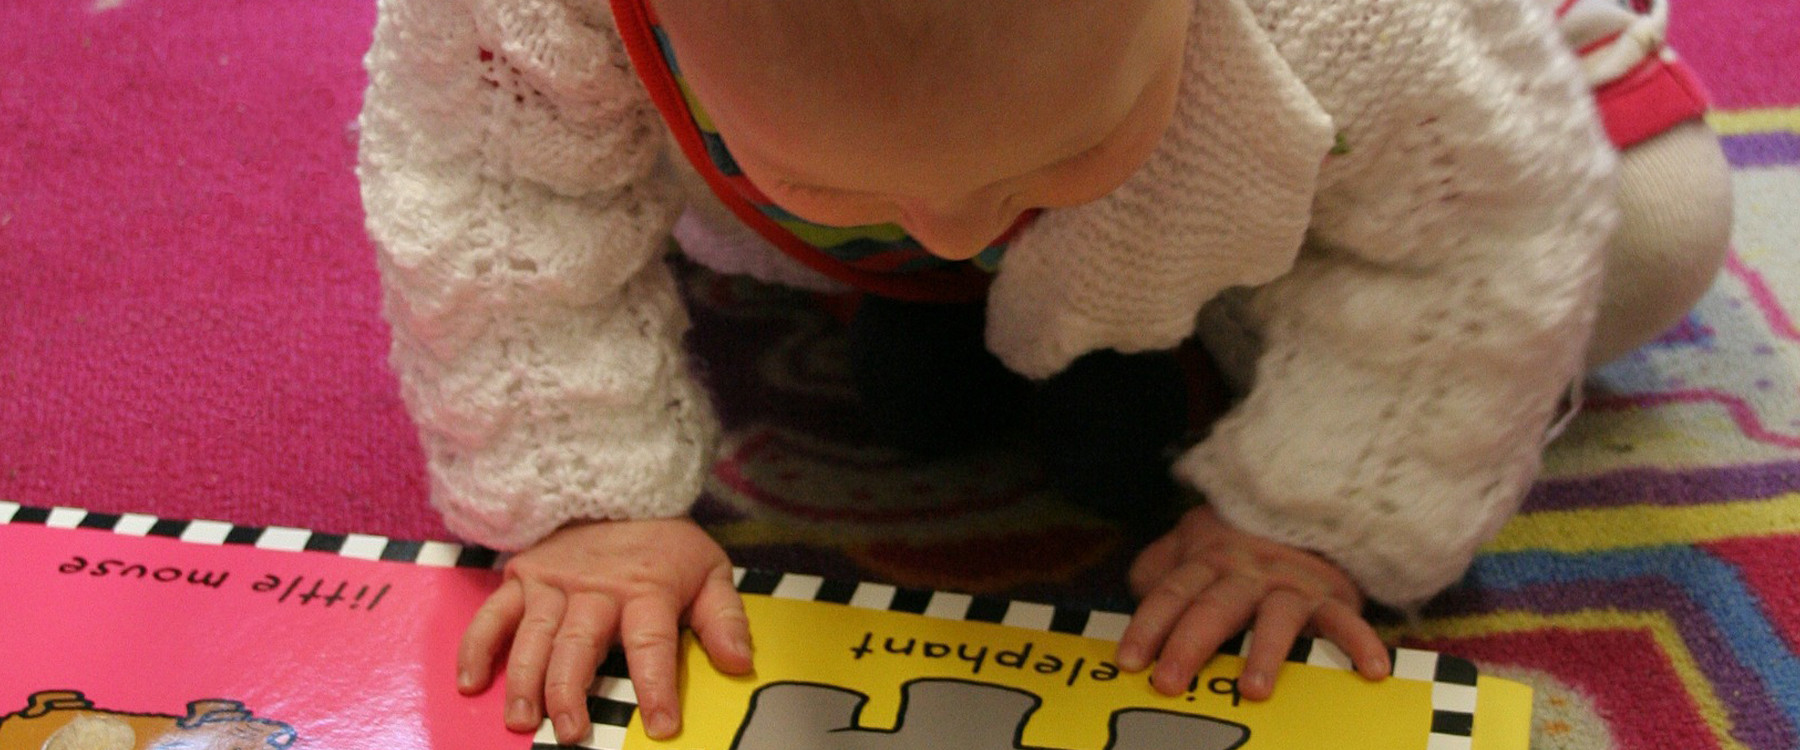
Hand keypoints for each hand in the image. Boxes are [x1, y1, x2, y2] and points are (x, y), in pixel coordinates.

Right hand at [458, 517, 751, 743]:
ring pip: (533, 636)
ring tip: (522, 721)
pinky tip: (471, 682)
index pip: (652, 642)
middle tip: (570, 733)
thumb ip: (724, 618)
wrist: (618, 484)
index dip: (656, 685)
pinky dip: (477, 647)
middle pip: (578, 644)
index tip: (661, 726)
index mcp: (647, 588)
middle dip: (571, 691)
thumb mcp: (708, 570)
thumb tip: (738, 663)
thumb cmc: (664, 542)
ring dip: (525, 681)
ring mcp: (553, 582)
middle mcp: (596, 588)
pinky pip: (493, 614)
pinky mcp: (522, 577)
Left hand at [1116, 505, 1388, 700]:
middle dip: (1188, 645)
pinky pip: (1345, 620)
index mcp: (1207, 560)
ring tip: (1253, 690)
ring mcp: (1289, 585)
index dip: (1148, 626)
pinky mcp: (1330, 596)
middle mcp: (1246, 572)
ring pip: (1275, 617)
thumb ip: (1159, 566)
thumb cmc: (1239, 537)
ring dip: (1264, 652)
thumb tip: (1136, 590)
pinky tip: (1370, 670)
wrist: (1305, 502)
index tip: (1130, 661)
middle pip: (1213, 608)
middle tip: (1169, 681)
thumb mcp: (1192, 541)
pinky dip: (1359, 642)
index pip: (1171, 593)